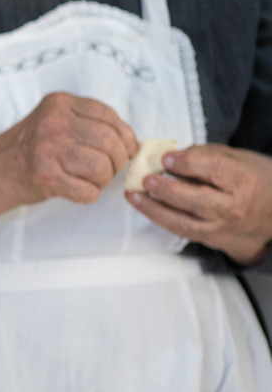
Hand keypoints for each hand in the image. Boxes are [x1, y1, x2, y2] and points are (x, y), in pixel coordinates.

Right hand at [0, 91, 137, 206]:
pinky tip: (77, 189)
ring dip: (104, 179)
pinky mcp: (45, 177)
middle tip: (109, 168)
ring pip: (102, 167)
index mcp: (59, 103)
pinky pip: (88, 191)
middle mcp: (53, 123)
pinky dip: (89, 194)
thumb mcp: (55, 119)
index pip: (109, 116)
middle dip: (118, 160)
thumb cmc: (33, 146)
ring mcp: (47, 150)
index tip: (127, 148)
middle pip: (110, 142)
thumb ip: (89, 122)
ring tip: (91, 179)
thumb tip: (133, 142)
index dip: (126, 135)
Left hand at [131, 143, 271, 264]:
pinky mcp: (210, 237)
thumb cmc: (248, 178)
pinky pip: (181, 230)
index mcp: (243, 179)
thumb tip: (168, 155)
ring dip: (155, 209)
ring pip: (186, 222)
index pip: (216, 171)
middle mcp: (234, 206)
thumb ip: (204, 155)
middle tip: (147, 179)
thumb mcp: (235, 158)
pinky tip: (142, 204)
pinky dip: (158, 217)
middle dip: (170, 191)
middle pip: (200, 201)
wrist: (270, 212)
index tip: (166, 158)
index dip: (188, 164)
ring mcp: (221, 225)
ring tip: (133, 195)